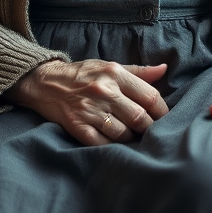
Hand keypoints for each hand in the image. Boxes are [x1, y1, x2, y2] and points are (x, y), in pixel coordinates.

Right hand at [5, 58, 169, 145]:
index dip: (162, 110)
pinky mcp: (77, 126)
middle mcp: (104, 91)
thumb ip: (139, 71)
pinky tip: (116, 143)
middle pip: (139, 117)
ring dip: (132, 138)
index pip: (149, 96)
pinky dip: (112, 146)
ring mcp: (89, 110)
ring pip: (123, 133)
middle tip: (152, 131)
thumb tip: (164, 69)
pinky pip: (102, 143)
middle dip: (149, 128)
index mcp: (115, 73)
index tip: (165, 117)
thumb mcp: (111, 66)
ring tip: (134, 137)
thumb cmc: (84, 74)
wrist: (46, 83)